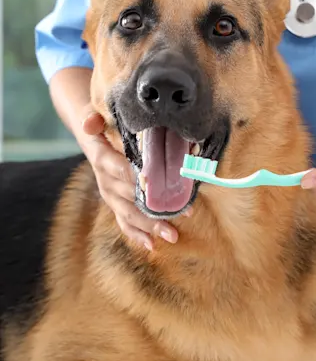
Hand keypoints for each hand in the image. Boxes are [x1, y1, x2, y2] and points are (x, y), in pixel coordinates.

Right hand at [80, 106, 180, 248]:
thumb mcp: (95, 116)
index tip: (156, 185)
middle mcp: (105, 181)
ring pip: (129, 214)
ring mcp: (111, 195)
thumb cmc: (103, 126)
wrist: (94, 139)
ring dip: (151, 226)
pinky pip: (125, 222)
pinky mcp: (116, 204)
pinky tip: (152, 244)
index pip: (119, 169)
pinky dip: (137, 234)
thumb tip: (90, 123)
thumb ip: (92, 118)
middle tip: (180, 214)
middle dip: (153, 208)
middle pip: (129, 197)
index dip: (136, 178)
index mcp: (102, 159)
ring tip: (172, 235)